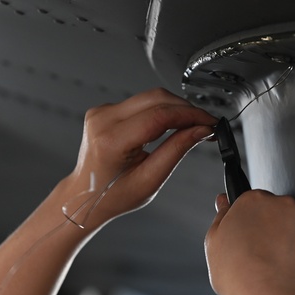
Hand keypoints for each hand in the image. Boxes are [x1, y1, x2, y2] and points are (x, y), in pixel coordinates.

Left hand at [63, 88, 214, 227]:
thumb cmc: (112, 195)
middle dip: (186, 109)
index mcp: (111, 140)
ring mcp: (101, 112)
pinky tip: (171, 124)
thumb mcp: (150, 179)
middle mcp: (103, 120)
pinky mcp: (105, 110)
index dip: (190, 116)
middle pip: (156, 98)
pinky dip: (160, 110)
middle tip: (205, 123)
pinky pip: (140, 102)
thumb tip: (200, 131)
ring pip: (150, 97)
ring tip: (192, 125)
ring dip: (175, 108)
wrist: (85, 197)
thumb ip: (177, 150)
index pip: (159, 116)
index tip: (209, 122)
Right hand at [205, 191, 294, 294]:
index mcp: (252, 201)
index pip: (254, 204)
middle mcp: (281, 202)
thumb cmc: (238, 275)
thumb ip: (222, 216)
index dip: (253, 223)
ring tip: (280, 266)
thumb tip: (224, 201)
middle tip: (265, 256)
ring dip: (293, 240)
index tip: (252, 238)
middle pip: (279, 212)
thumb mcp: (215, 244)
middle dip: (275, 229)